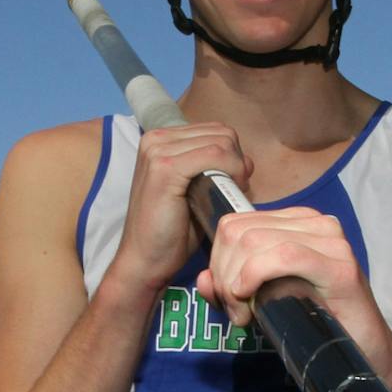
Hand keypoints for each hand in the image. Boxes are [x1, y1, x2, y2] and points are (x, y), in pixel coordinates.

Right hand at [108, 122, 249, 297]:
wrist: (144, 261)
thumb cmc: (171, 232)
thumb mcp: (194, 191)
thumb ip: (215, 169)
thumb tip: (246, 160)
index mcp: (160, 141)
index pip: (215, 130)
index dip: (233, 155)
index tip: (234, 183)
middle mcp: (156, 139)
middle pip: (221, 133)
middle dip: (237, 161)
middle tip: (234, 190)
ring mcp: (158, 151)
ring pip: (221, 142)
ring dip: (236, 168)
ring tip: (227, 194)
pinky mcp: (165, 168)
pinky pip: (215, 155)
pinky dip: (231, 172)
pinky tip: (225, 193)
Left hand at [200, 207, 391, 383]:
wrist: (367, 358)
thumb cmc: (318, 328)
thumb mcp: (265, 302)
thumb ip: (231, 288)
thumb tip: (203, 279)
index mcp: (297, 224)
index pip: (235, 224)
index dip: (218, 262)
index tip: (228, 300)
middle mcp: (316, 224)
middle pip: (237, 232)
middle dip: (223, 274)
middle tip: (237, 314)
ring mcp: (331, 242)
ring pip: (253, 241)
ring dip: (236, 282)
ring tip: (247, 316)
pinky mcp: (341, 267)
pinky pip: (283, 255)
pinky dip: (256, 274)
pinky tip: (251, 297)